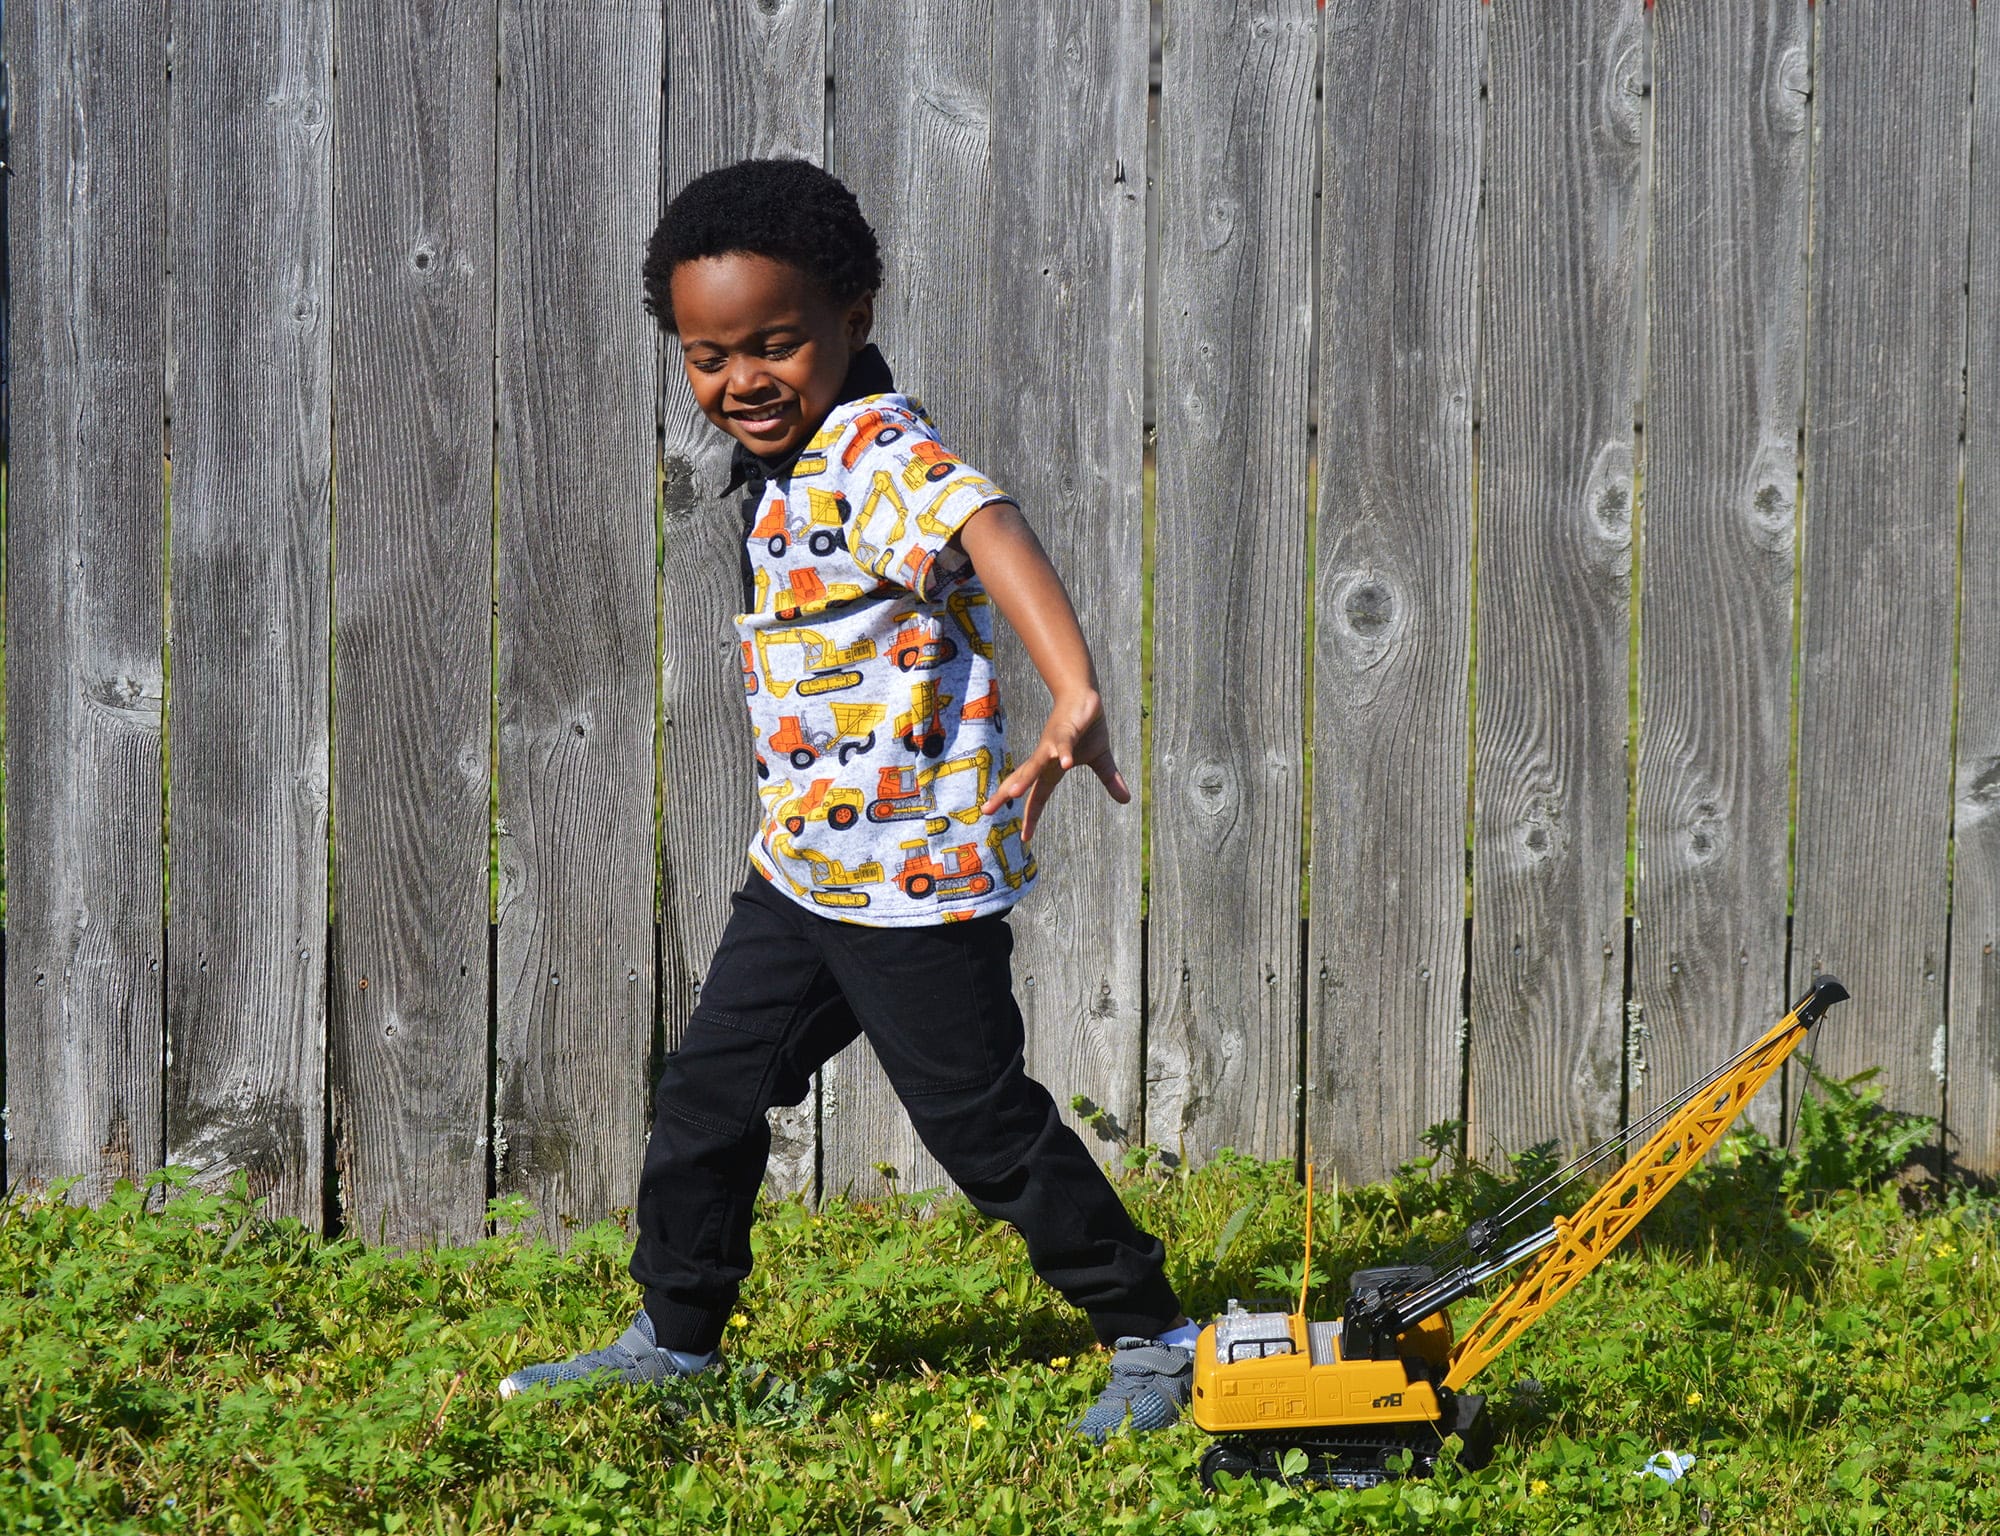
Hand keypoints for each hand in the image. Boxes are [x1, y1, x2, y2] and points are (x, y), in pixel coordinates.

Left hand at [980, 688, 1131, 842]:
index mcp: (1051, 769)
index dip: (1031, 817)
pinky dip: (1063, 753)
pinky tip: (1066, 763)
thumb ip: (1109, 780)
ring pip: (1035, 764)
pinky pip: (1063, 743)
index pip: (1038, 797)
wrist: (1084, 696)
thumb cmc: (1086, 727)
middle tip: (986, 811)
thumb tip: (1126, 800)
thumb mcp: (1101, 758)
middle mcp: (1046, 758)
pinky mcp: (1065, 730)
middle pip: (1022, 780)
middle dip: (1003, 795)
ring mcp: (1052, 744)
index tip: (1025, 838)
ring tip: (1014, 795)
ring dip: (1025, 779)